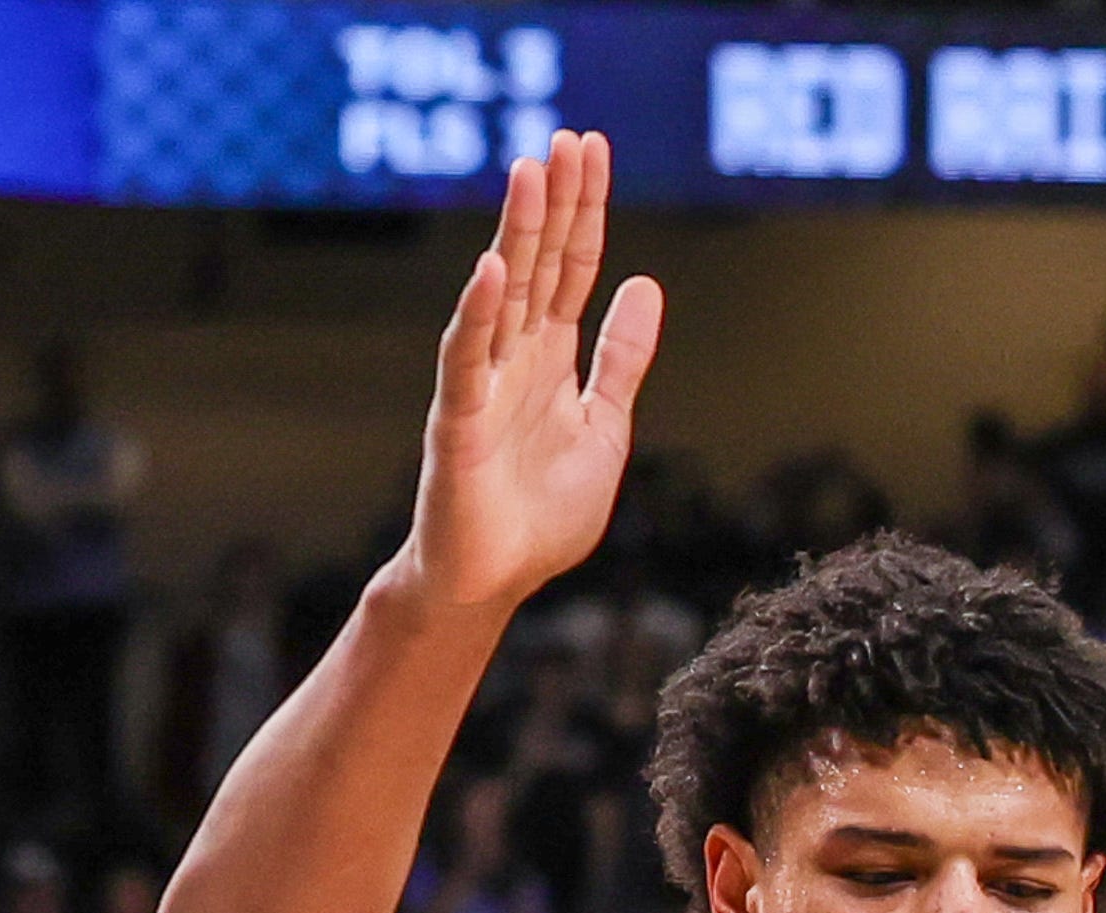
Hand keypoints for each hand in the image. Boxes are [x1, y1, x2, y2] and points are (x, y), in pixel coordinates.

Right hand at [405, 135, 663, 613]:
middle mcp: (514, 357)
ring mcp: (482, 384)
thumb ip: (622, 359)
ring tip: (531, 173)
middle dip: (554, 201)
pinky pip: (467, 359)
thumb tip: (647, 284)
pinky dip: (479, 313)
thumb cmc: (541, 514)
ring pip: (502, 295)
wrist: (491, 582)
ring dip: (517, 233)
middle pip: (538, 263)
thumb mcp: (605, 426)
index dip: (584, 210)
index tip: (592, 150)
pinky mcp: (458, 422)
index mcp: (551, 357)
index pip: (571, 266)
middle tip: (567, 138)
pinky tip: (494, 269)